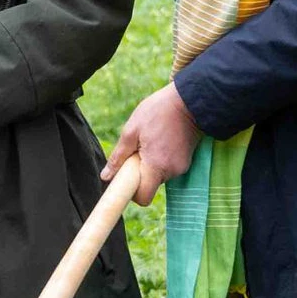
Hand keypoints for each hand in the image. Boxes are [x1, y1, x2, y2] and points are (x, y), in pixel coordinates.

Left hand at [105, 83, 201, 204]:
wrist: (190, 100)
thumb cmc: (158, 112)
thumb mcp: (132, 130)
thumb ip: (119, 156)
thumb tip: (106, 176)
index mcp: (156, 166)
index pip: (143, 197)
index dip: (131, 192)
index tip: (124, 178)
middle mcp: (172, 171)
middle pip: (149, 184)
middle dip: (139, 173)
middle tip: (136, 150)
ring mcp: (181, 167)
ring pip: (157, 175)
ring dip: (149, 164)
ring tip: (150, 141)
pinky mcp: (186, 161)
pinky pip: (167, 167)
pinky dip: (159, 159)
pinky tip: (159, 140)